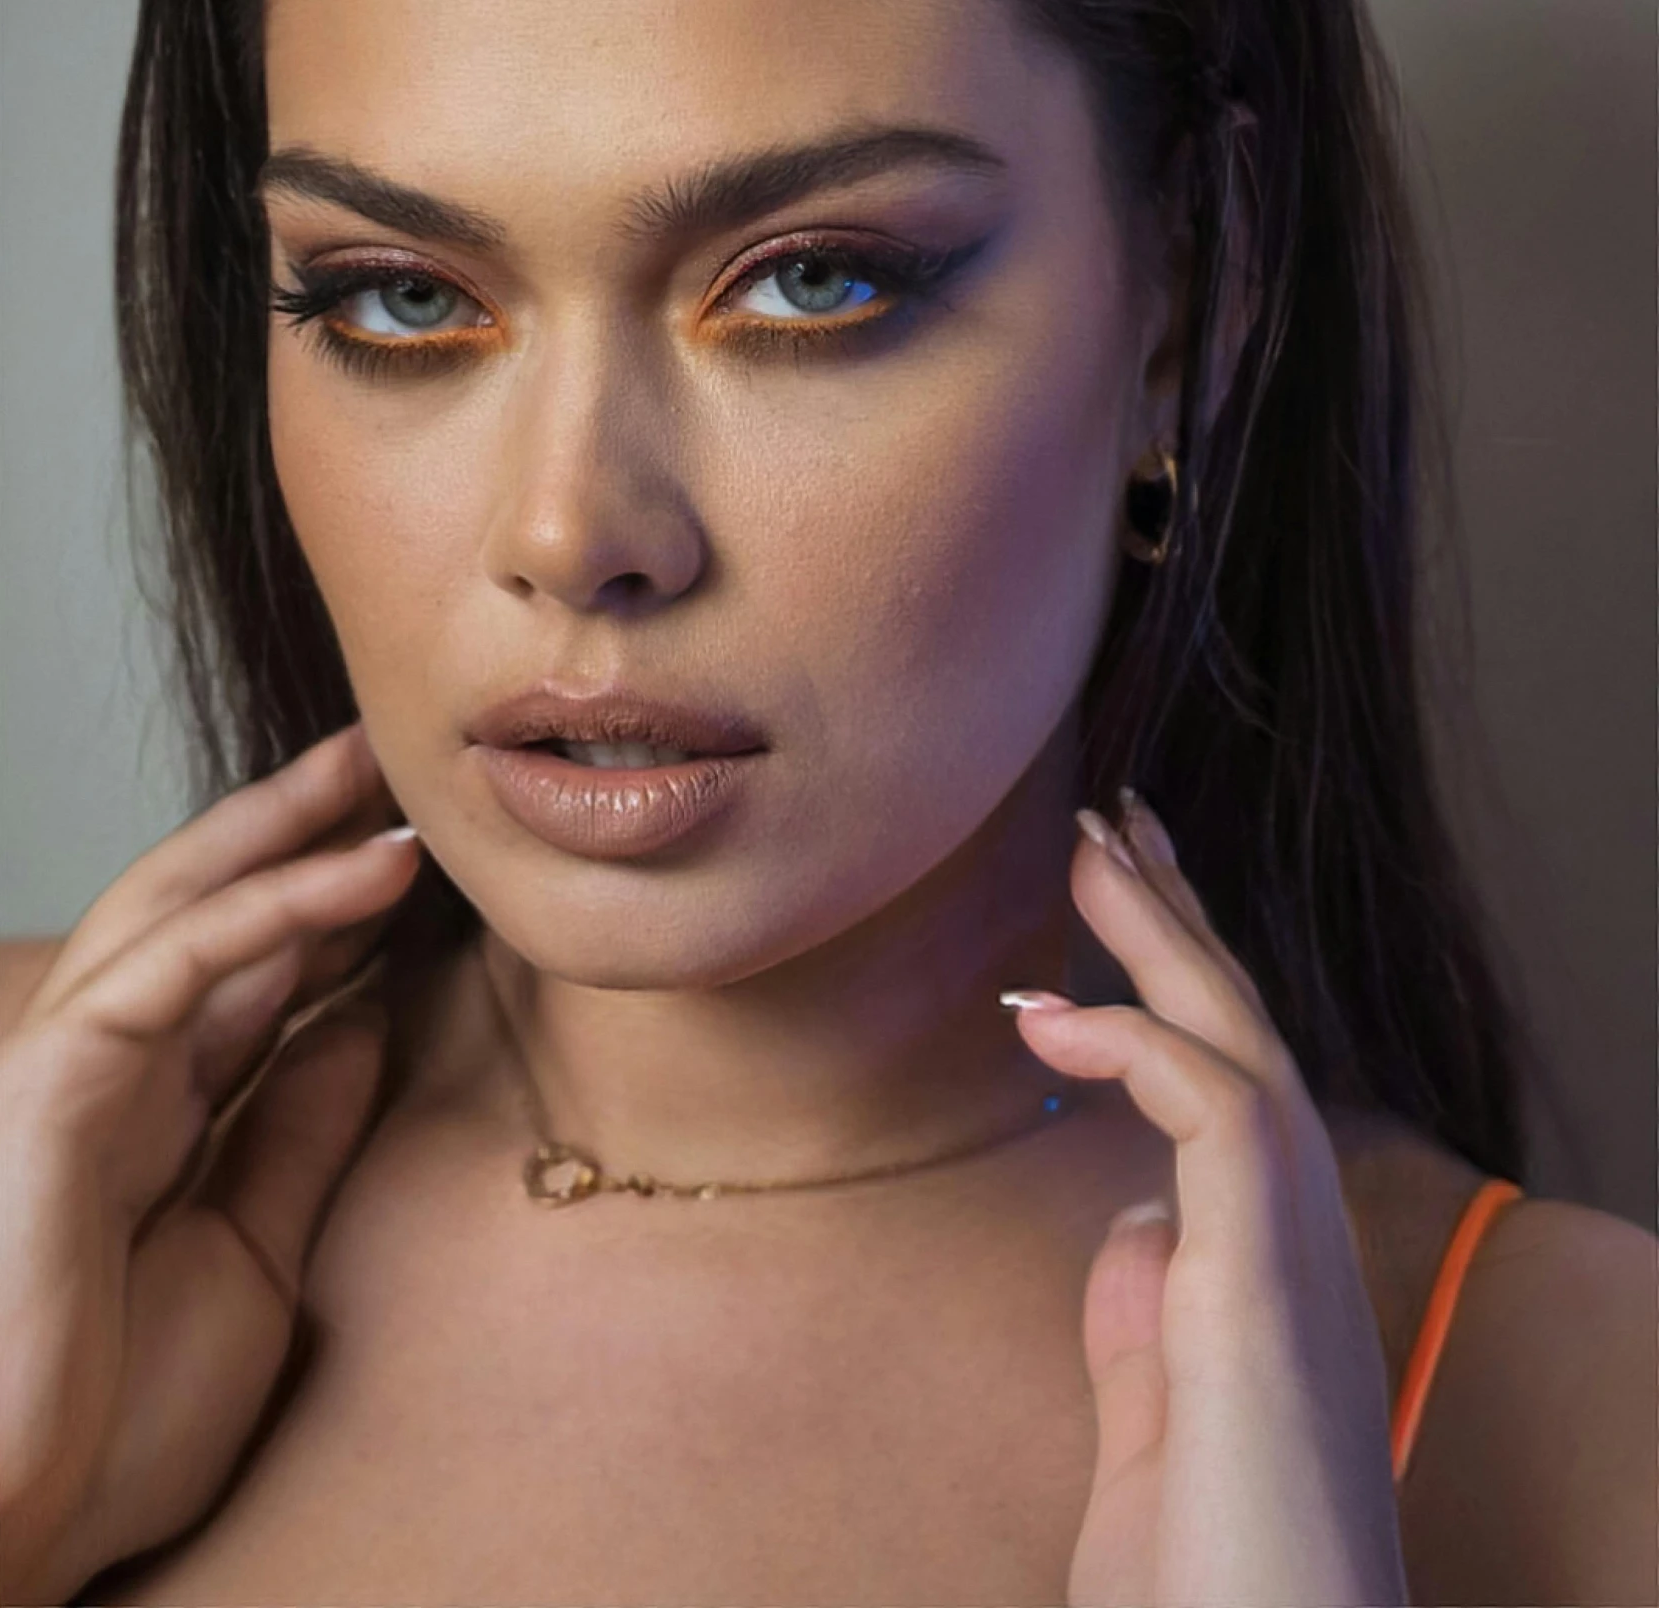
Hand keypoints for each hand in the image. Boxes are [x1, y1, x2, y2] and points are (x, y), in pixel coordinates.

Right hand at [0, 723, 421, 1607]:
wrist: (15, 1534)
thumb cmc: (113, 1424)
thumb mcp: (256, 1257)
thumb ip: (299, 1134)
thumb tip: (364, 1019)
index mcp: (153, 1115)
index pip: (249, 975)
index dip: (334, 906)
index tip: (424, 855)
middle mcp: (109, 1072)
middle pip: (209, 909)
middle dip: (298, 827)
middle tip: (394, 762)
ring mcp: (72, 1069)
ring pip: (182, 904)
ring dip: (287, 827)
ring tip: (381, 766)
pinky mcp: (53, 1083)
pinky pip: (175, 962)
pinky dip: (275, 905)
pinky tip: (369, 869)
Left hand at [1005, 792, 1407, 1607]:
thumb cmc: (1215, 1591)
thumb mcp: (1159, 1437)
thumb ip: (1148, 1326)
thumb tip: (1129, 1223)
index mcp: (1267, 1280)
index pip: (1226, 1093)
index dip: (1169, 993)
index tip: (1100, 921)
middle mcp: (1296, 1254)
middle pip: (1246, 1042)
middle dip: (1179, 922)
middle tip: (1118, 817)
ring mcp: (1289, 1268)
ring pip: (1247, 1048)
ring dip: (1167, 937)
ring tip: (1094, 843)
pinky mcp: (1261, 1294)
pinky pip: (1222, 1115)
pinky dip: (1141, 1039)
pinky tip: (1051, 1006)